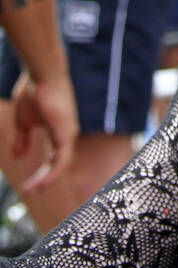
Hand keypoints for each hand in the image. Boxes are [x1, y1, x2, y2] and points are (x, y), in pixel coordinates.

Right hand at [11, 70, 78, 192]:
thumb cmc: (33, 91)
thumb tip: (18, 157)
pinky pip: (61, 161)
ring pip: (60, 166)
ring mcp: (68, 134)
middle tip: (28, 193)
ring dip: (45, 181)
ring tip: (29, 191)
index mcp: (57, 131)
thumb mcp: (24, 121)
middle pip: (57, 165)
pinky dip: (51, 174)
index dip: (41, 174)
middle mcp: (66, 134)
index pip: (53, 158)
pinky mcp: (67, 133)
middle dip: (42, 181)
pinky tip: (40, 183)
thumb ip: (23, 139)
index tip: (26, 187)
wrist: (41, 74)